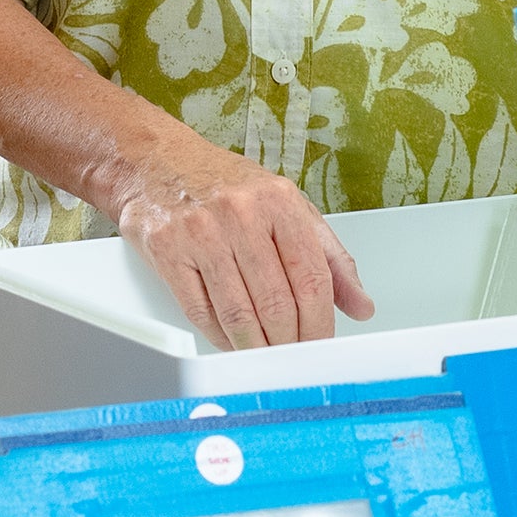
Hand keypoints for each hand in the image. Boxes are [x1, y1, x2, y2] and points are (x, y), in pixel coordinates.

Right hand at [108, 132, 373, 350]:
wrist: (155, 160)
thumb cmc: (223, 183)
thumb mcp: (284, 203)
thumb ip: (327, 254)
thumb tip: (361, 304)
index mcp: (277, 199)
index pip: (312, 278)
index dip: (321, 323)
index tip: (321, 344)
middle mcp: (240, 212)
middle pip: (277, 303)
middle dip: (289, 343)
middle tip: (292, 357)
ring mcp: (200, 231)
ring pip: (239, 315)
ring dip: (256, 347)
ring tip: (265, 354)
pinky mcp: (167, 249)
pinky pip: (201, 312)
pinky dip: (221, 338)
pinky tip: (231, 340)